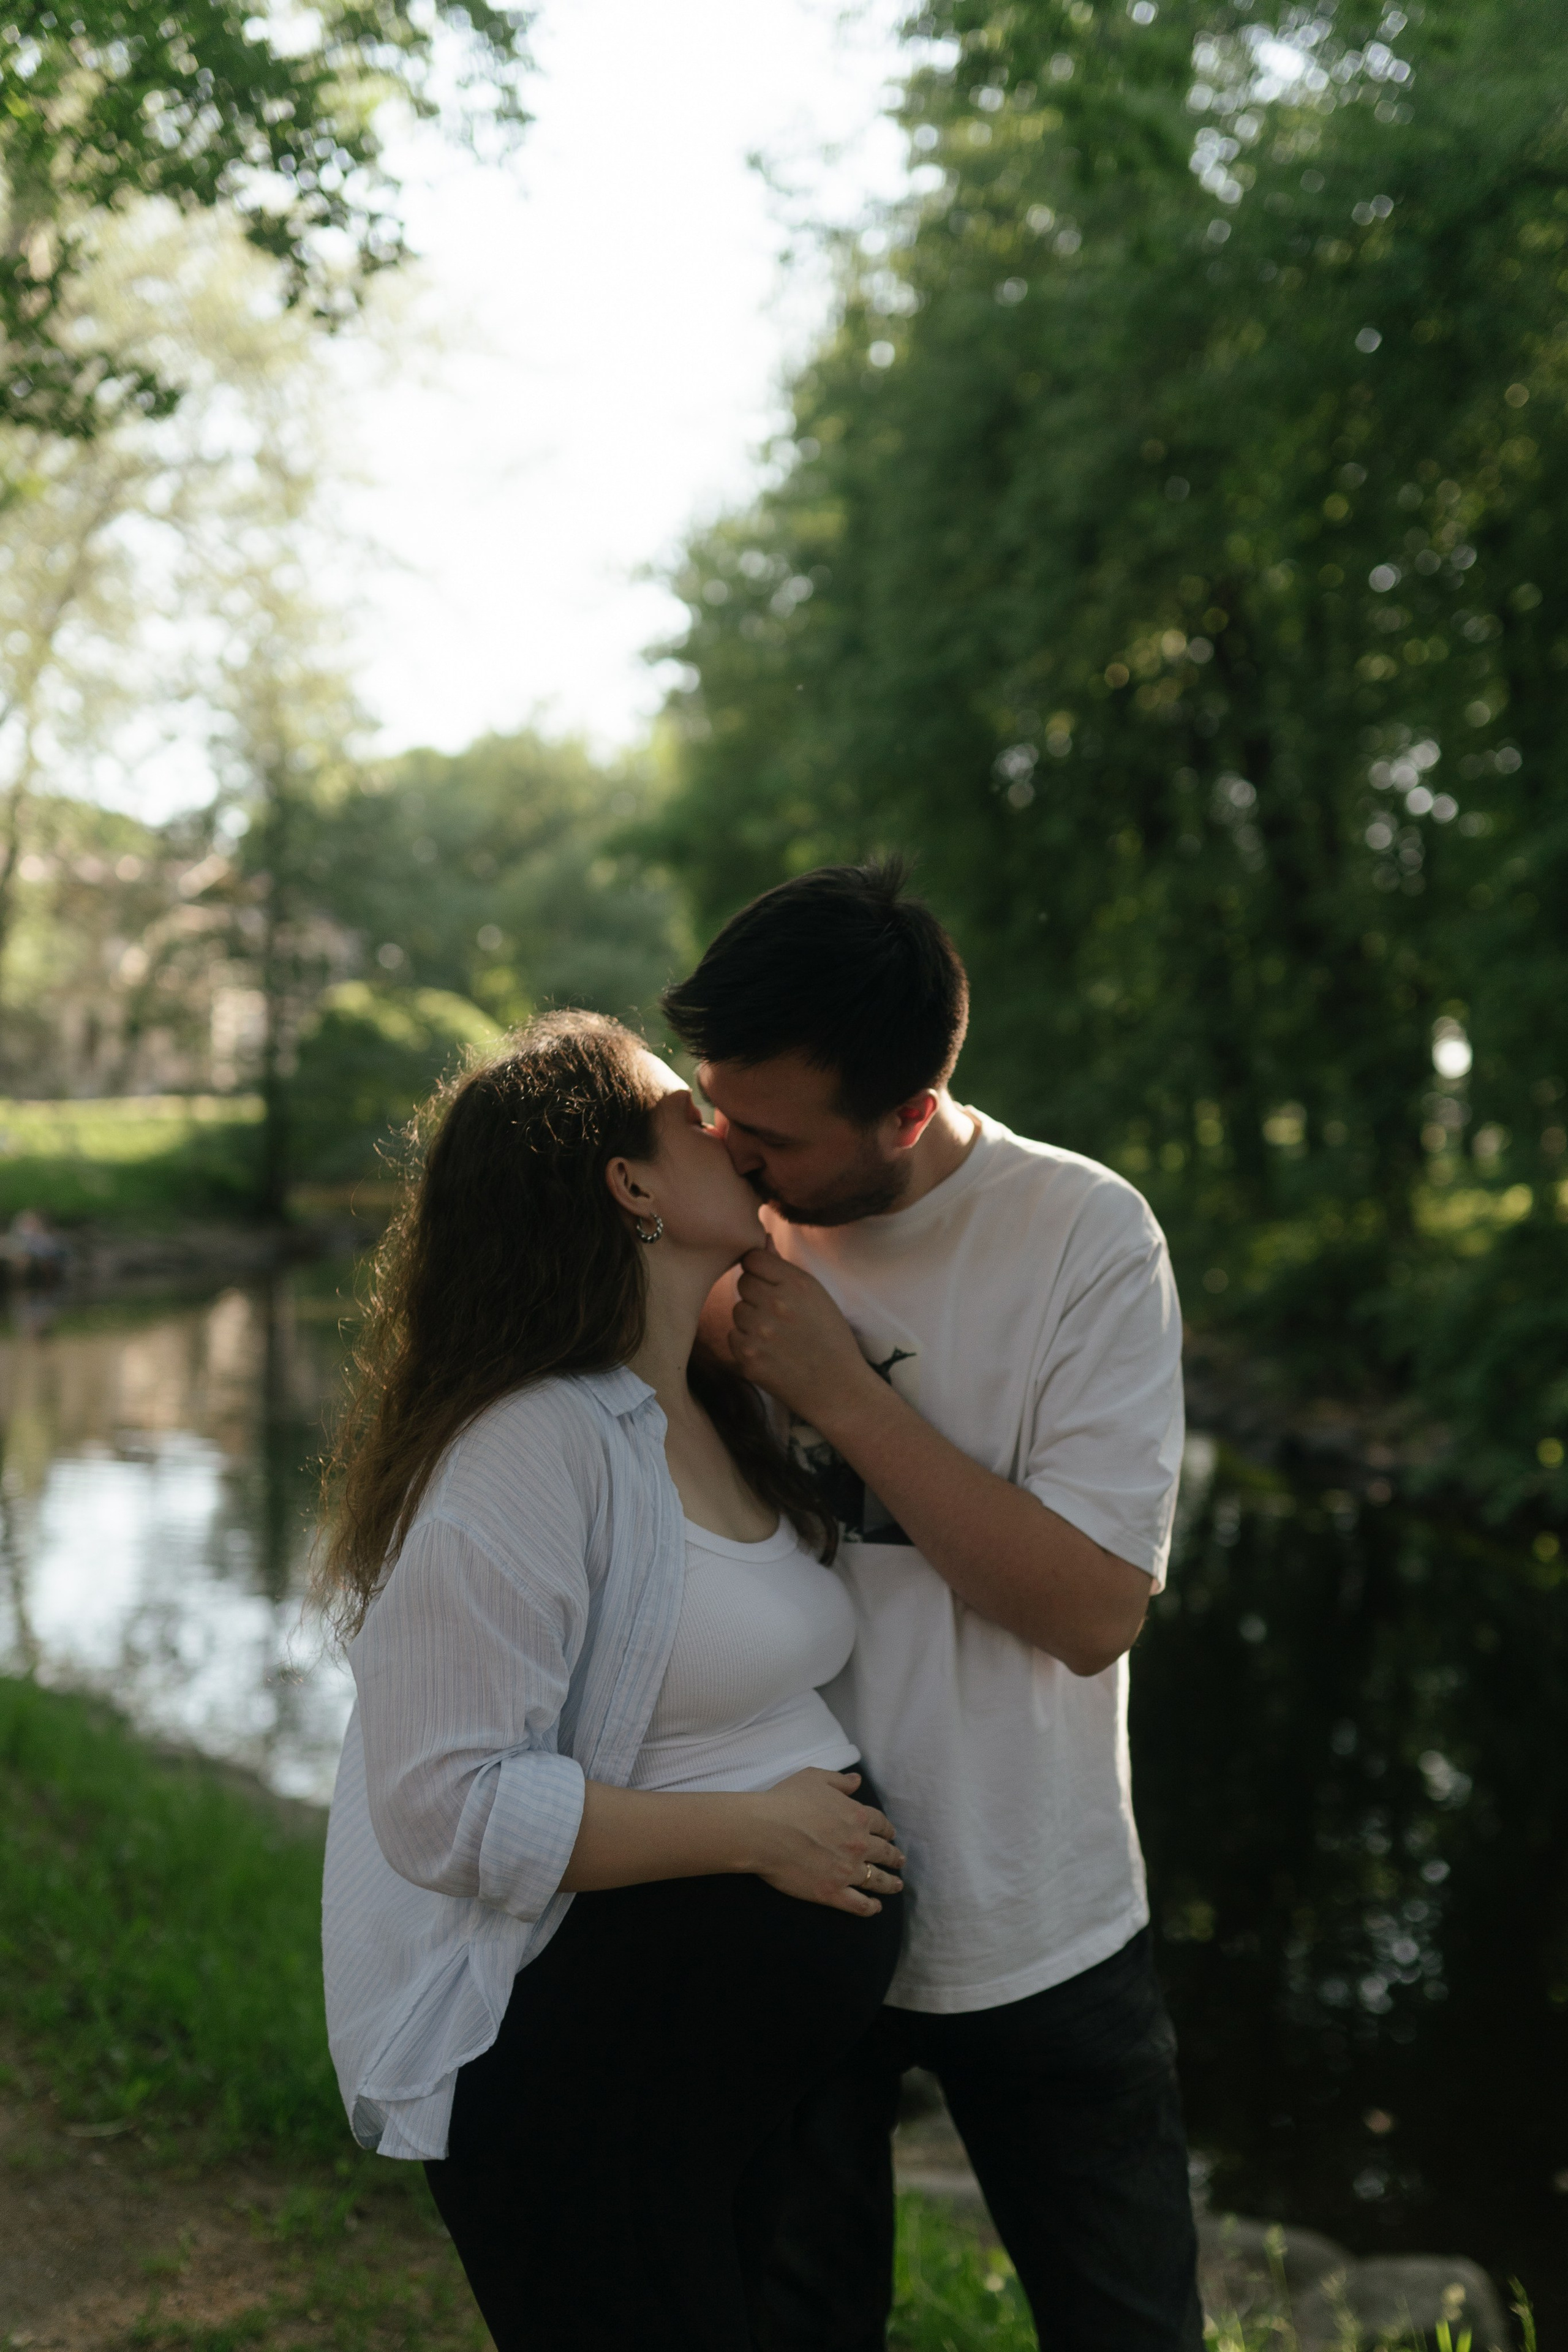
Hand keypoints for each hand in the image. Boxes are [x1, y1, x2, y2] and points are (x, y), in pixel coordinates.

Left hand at [731, 1248, 877, 1426]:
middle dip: (756, 1295)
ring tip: (777, 1335)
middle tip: (778, 1314)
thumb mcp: (816, 1295)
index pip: (752, 1259)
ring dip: (750, 1320)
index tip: (770, 1283)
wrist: (838, 1388)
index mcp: (796, 1284)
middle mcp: (775, 1304)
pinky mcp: (748, 1358)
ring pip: (737, 1311)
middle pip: (743, 1283)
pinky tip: (770, 1352)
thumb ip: (784, 1266)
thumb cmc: (830, 1338)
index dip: (760, 1270)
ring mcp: (759, 1332)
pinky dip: (746, 1343)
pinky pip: (733, 1337)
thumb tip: (761, 1238)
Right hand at [743, 1768, 904, 1915]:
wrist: (765, 1831)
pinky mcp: (832, 1892)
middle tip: (900, 1861)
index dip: (887, 1830)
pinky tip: (876, 1907)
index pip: (881, 1824)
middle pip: (884, 1853)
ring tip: (897, 1885)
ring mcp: (847, 1871)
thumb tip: (858, 1781)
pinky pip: (859, 1904)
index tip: (889, 1835)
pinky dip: (871, 1907)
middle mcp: (859, 1845)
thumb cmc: (787, 1800)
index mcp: (858, 1816)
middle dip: (894, 1857)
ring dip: (890, 1883)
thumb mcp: (815, 1778)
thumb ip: (840, 1781)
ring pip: (877, 1880)